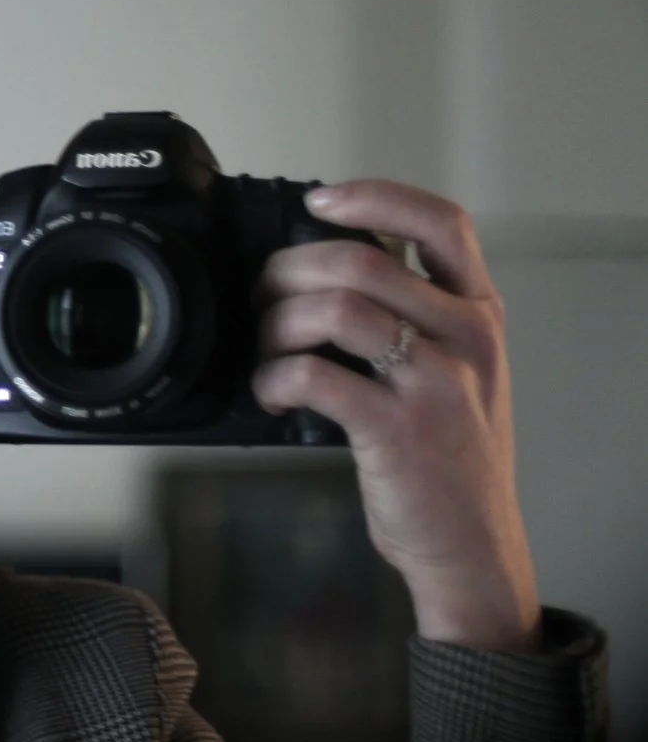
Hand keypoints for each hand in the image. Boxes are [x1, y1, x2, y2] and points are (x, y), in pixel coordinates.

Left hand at [252, 179, 539, 651]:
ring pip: (334, 309)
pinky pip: (313, 375)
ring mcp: (435, 382)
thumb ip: (414, 317)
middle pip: (361, 261)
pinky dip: (273, 378)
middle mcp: (466, 338)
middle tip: (262, 299)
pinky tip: (272, 395)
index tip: (320, 199)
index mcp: (479, 314)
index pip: (443, 223)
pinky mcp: (397, 428)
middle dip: (288, 271)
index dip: (376, 197)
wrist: (470, 544)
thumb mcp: (455, 371)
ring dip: (275, 324)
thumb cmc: (447, 456)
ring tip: (264, 352)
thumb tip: (329, 268)